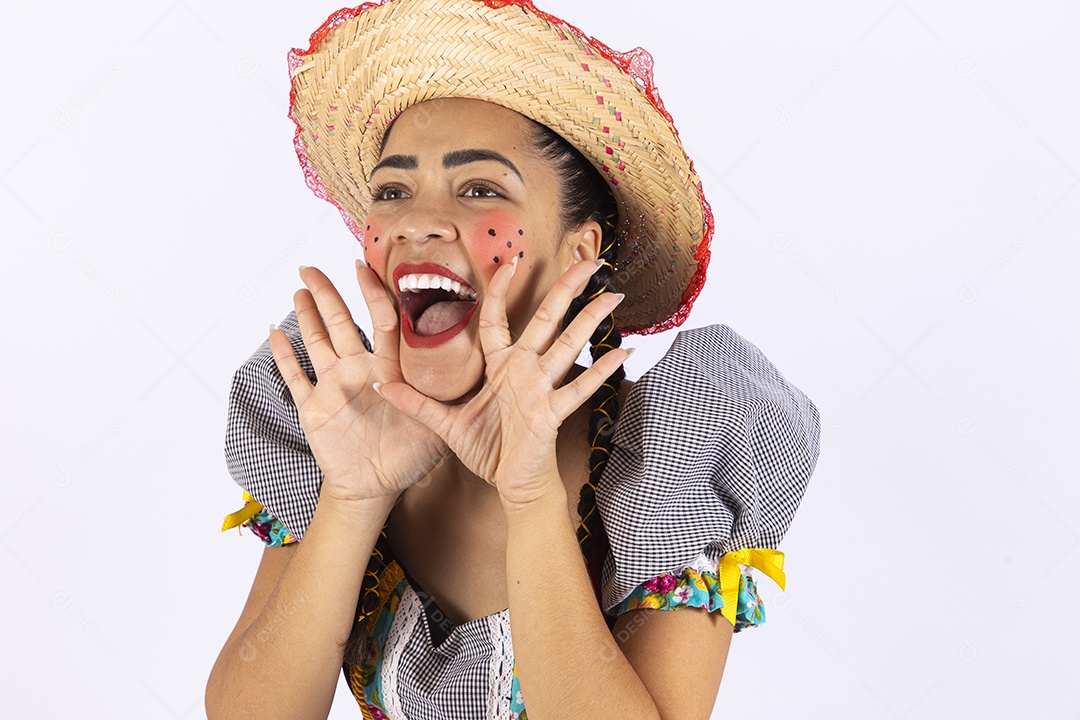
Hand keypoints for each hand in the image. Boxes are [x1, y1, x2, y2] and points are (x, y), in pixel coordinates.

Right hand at [269, 263, 448, 503]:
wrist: (376, 487)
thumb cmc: (411, 456)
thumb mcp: (437, 426)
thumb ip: (445, 397)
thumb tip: (468, 372)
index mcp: (390, 368)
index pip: (382, 321)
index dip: (373, 293)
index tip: (365, 268)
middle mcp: (361, 369)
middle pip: (342, 322)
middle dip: (327, 293)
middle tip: (313, 267)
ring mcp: (335, 385)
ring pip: (317, 341)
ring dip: (307, 315)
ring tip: (299, 288)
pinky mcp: (313, 406)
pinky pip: (294, 377)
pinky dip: (282, 356)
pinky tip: (274, 331)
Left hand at [375, 258, 629, 508]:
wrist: (512, 484)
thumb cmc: (486, 451)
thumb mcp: (445, 424)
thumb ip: (416, 402)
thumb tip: (379, 385)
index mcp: (499, 367)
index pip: (498, 319)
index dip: (502, 290)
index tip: (512, 262)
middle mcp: (525, 370)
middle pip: (547, 320)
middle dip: (566, 289)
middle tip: (587, 261)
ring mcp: (542, 388)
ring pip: (568, 345)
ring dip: (591, 320)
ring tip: (613, 295)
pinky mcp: (553, 411)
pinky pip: (579, 387)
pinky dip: (602, 370)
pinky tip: (624, 351)